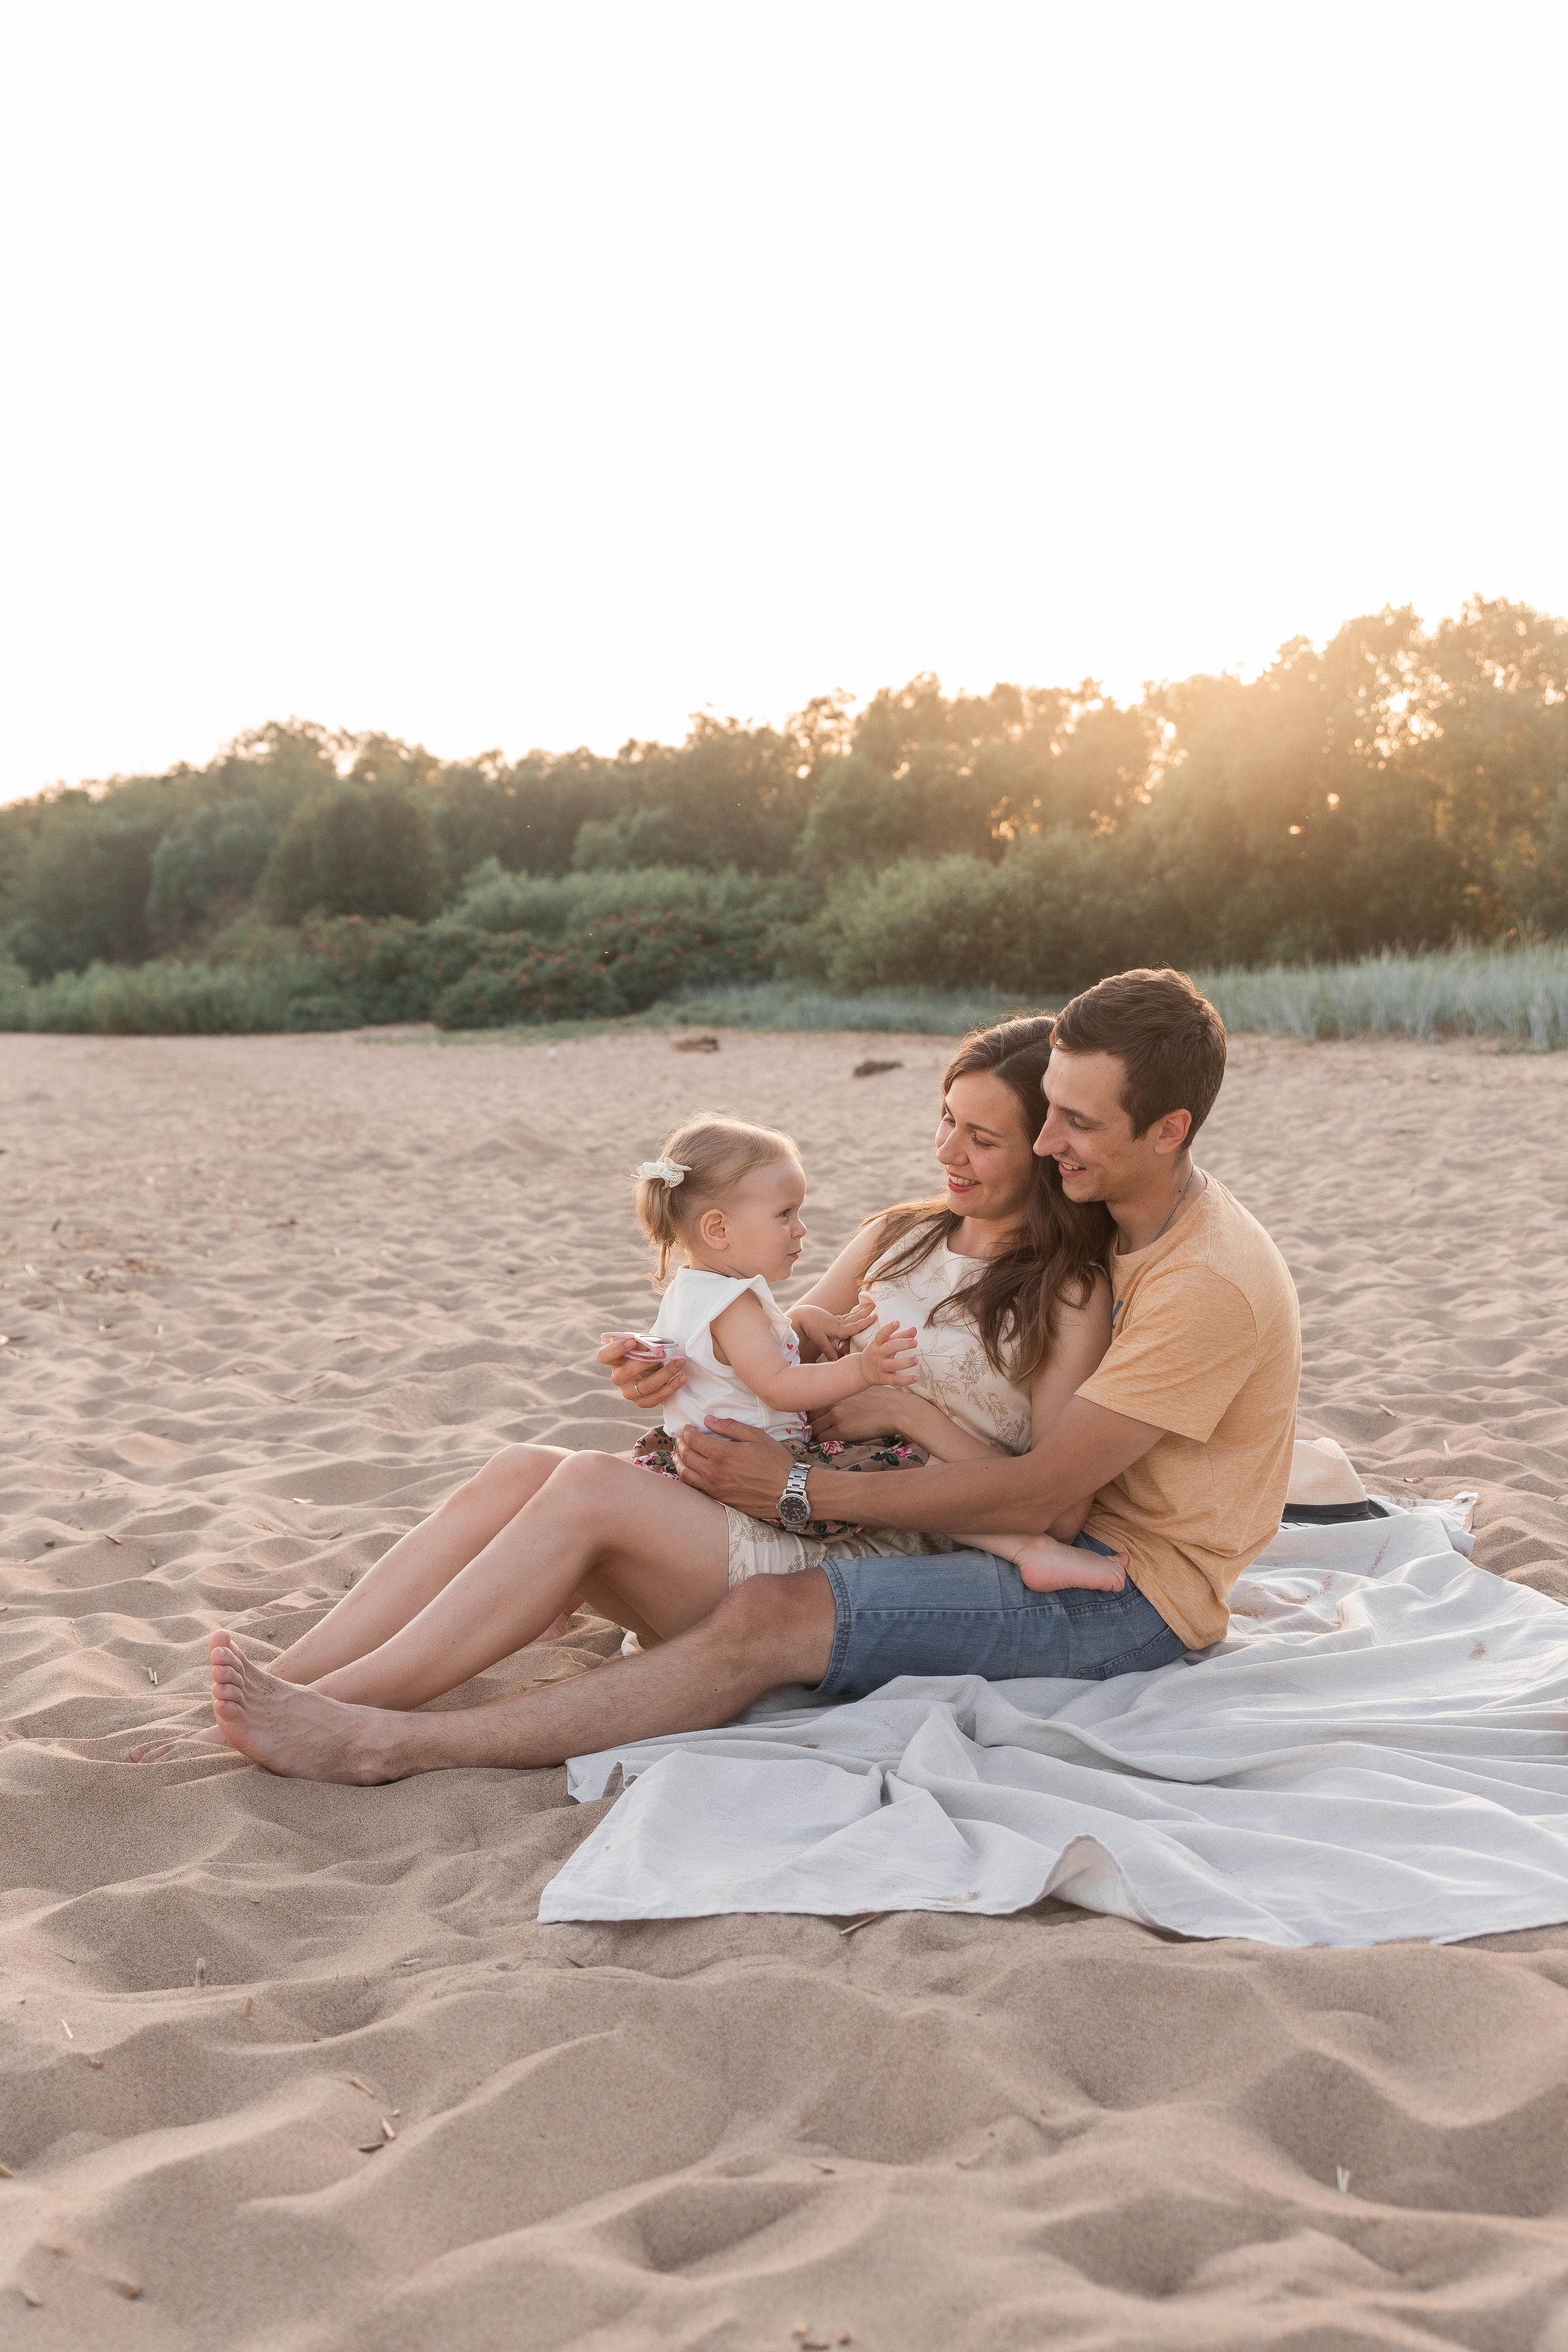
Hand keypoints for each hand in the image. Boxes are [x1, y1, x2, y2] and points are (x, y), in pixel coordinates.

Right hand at [597, 1333, 686, 1412]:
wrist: (653, 1370)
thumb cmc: (646, 1353)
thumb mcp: (643, 1345)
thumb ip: (644, 1342)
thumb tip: (653, 1346)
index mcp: (614, 1360)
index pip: (604, 1355)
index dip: (616, 1349)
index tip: (632, 1341)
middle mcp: (618, 1377)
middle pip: (627, 1371)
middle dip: (647, 1361)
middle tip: (663, 1352)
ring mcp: (628, 1392)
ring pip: (646, 1386)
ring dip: (666, 1373)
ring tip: (680, 1362)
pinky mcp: (641, 1402)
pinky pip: (656, 1398)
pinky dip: (671, 1387)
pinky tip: (682, 1377)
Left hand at [674, 1419, 797, 1516]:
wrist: (787, 1491)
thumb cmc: (774, 1461)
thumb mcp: (755, 1436)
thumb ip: (730, 1427)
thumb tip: (708, 1420)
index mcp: (722, 1453)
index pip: (694, 1440)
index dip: (687, 1432)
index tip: (686, 1428)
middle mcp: (713, 1472)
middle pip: (687, 1456)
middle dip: (681, 1445)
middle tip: (680, 1439)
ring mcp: (715, 1488)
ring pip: (687, 1474)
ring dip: (679, 1462)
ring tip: (677, 1455)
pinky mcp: (719, 1499)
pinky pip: (696, 1488)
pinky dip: (688, 1478)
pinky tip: (689, 1473)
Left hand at [792, 1296, 877, 1362]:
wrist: (804, 1316)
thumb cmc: (812, 1327)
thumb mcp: (820, 1340)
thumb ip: (829, 1351)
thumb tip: (835, 1362)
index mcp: (838, 1329)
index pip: (854, 1326)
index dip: (865, 1323)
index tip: (875, 1317)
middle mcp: (840, 1323)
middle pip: (856, 1318)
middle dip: (866, 1313)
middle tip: (876, 1307)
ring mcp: (837, 1320)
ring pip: (852, 1316)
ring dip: (862, 1312)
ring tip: (870, 1306)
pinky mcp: (834, 1319)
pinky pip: (847, 1316)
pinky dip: (854, 1314)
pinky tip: (856, 1313)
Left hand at [809, 1385, 912, 1443]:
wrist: (897, 1410)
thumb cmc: (886, 1402)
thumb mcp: (862, 1393)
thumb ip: (847, 1399)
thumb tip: (843, 1409)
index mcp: (838, 1391)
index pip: (815, 1403)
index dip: (814, 1414)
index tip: (815, 1421)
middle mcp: (833, 1401)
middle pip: (811, 1416)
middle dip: (812, 1425)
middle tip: (814, 1434)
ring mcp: (835, 1415)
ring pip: (814, 1429)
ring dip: (814, 1436)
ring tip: (816, 1442)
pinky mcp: (840, 1430)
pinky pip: (821, 1439)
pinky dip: (819, 1444)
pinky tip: (822, 1447)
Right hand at [855, 1319, 918, 1389]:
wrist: (861, 1370)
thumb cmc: (877, 1353)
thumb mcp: (885, 1343)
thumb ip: (901, 1336)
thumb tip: (914, 1329)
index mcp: (877, 1343)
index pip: (881, 1334)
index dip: (889, 1328)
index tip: (897, 1322)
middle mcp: (878, 1354)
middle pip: (889, 1348)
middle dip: (903, 1344)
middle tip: (915, 1342)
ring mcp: (880, 1367)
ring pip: (893, 1365)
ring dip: (905, 1362)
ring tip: (915, 1360)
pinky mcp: (884, 1378)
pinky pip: (895, 1380)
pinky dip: (906, 1380)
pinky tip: (915, 1378)